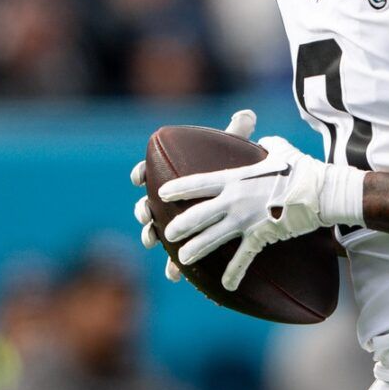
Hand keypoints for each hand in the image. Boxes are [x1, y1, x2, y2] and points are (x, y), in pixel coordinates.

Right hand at [131, 109, 256, 281]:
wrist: (250, 206)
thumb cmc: (238, 175)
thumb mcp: (239, 154)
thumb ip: (239, 133)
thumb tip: (246, 114)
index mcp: (179, 176)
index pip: (152, 170)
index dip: (142, 172)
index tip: (139, 177)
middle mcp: (171, 202)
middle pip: (148, 204)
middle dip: (143, 209)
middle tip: (146, 214)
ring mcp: (177, 224)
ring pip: (155, 231)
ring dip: (150, 236)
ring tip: (152, 241)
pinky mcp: (189, 245)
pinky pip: (175, 258)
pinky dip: (172, 267)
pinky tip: (174, 275)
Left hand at [160, 137, 364, 290]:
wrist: (320, 192)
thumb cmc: (301, 168)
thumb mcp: (278, 150)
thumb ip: (264, 146)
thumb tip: (264, 140)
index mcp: (235, 178)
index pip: (199, 183)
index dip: (178, 189)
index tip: (161, 194)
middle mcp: (234, 200)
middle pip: (197, 215)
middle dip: (178, 227)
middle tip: (165, 235)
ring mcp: (245, 220)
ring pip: (212, 239)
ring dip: (195, 251)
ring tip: (181, 261)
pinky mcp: (260, 237)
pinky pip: (243, 258)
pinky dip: (234, 273)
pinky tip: (226, 286)